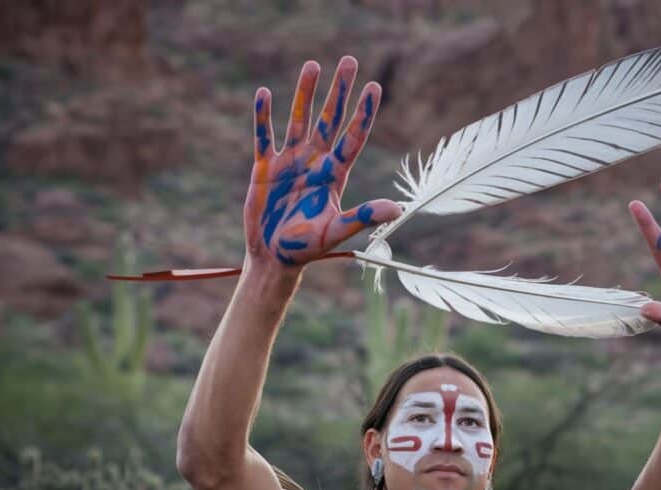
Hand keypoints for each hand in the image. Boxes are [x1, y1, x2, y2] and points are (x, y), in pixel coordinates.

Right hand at [243, 57, 401, 270]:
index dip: (364, 112)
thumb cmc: (307, 248)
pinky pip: (264, 136)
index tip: (374, 86)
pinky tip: (264, 93)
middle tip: (349, 61)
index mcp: (335, 175)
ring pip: (299, 120)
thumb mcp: (336, 231)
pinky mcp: (265, 167)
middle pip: (329, 119)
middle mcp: (315, 162)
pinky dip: (263, 116)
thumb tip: (397, 209)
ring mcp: (290, 162)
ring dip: (305, 93)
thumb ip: (363, 217)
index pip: (353, 137)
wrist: (273, 257)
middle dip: (339, 91)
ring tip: (312, 65)